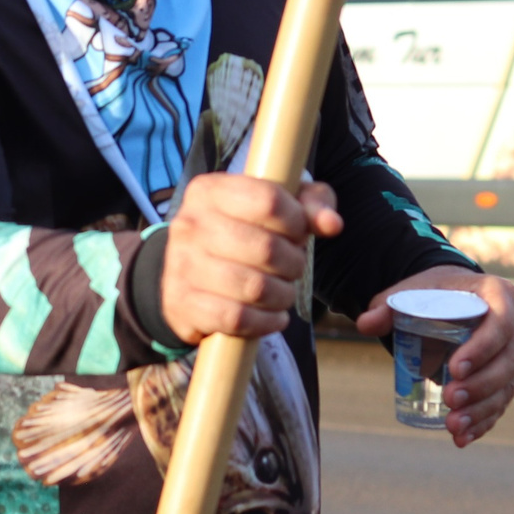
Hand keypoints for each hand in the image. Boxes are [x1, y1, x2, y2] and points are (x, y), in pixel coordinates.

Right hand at [158, 174, 344, 342]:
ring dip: (283, 295)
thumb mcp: (276, 207)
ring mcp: (181, 265)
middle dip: (293, 263)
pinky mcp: (182, 303)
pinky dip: (265, 322)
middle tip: (293, 267)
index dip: (296, 221)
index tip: (298, 232)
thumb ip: (311, 205)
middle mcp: (189, 224)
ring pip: (254, 287)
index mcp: (210, 191)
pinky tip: (273, 317)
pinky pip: (236, 318)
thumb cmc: (242, 233)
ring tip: (284, 293)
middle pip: (265, 248)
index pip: (268, 200)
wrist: (187, 274)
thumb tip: (332, 224)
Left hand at [354, 267, 513, 446]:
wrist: (449, 299)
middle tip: (450, 398)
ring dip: (481, 410)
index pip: (500, 323)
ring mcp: (513, 353)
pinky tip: (462, 438)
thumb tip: (365, 324)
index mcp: (498, 294)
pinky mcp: (506, 377)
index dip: (482, 348)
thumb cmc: (431, 294)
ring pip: (507, 386)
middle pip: (509, 360)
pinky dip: (482, 422)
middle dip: (481, 385)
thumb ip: (386, 306)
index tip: (454, 368)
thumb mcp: (408, 292)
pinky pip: (501, 403)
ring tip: (452, 426)